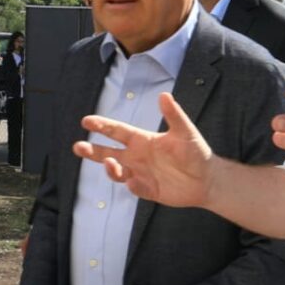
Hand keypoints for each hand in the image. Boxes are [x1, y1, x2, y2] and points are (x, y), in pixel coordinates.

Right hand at [74, 92, 215, 207]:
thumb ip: (173, 115)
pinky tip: (133, 181)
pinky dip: (132, 185)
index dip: (102, 126)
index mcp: (143, 140)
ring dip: (110, 169)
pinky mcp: (148, 190)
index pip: (118, 132)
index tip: (86, 121)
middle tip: (77, 147)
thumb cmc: (196, 152)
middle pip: (109, 153)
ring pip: (117, 172)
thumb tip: (164, 95)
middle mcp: (138, 157)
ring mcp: (141, 174)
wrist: (207, 180)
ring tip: (110, 164)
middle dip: (93, 151)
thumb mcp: (185, 132)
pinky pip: (135, 188)